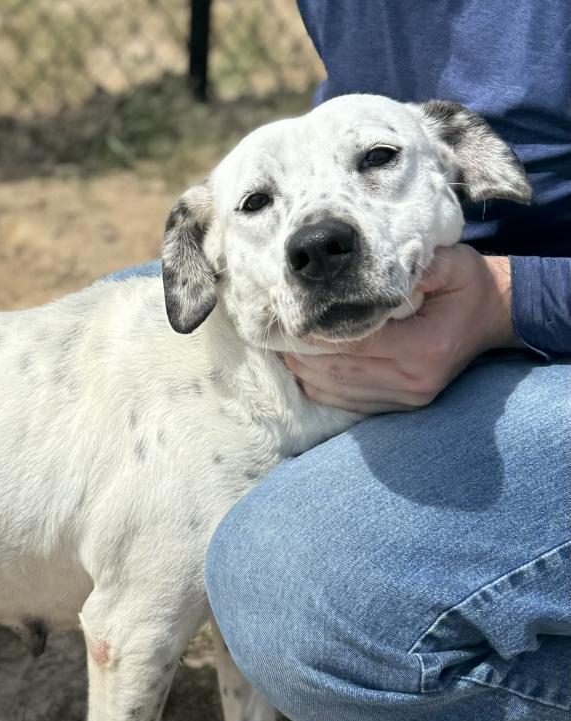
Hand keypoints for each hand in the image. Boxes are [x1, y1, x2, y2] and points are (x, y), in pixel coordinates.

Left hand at [284, 244, 523, 413]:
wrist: (493, 317)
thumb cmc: (467, 286)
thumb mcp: (453, 264)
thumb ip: (418, 266)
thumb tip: (374, 271)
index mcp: (426, 347)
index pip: (357, 342)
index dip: (320, 332)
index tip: (294, 316)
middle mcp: (414, 380)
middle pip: (339, 369)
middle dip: (303, 352)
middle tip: (277, 332)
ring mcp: (406, 398)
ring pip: (336, 389)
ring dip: (304, 370)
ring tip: (285, 346)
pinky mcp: (398, 406)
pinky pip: (345, 401)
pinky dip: (318, 384)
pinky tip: (304, 365)